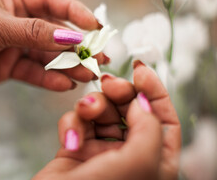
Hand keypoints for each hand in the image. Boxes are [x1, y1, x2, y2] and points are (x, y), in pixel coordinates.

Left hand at [0, 0, 104, 89]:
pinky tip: (64, 84)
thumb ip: (34, 32)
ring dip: (66, 65)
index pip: (52, 2)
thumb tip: (71, 36)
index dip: (76, 13)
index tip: (96, 27)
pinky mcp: (8, 66)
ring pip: (46, 54)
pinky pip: (33, 72)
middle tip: (98, 58)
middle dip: (76, 45)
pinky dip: (48, 79)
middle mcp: (17, 20)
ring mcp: (13, 44)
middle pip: (54, 31)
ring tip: (86, 75)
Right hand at [34, 62, 180, 179]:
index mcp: (155, 162)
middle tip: (108, 83)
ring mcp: (102, 152)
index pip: (164, 119)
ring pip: (101, 111)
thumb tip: (142, 102)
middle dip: (118, 93)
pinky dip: (71, 123)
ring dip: (92, 105)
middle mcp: (130, 155)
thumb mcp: (138, 162)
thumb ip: (149, 128)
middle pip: (130, 109)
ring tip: (84, 111)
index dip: (154, 91)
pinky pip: (76, 121)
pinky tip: (69, 139)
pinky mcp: (76, 148)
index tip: (139, 70)